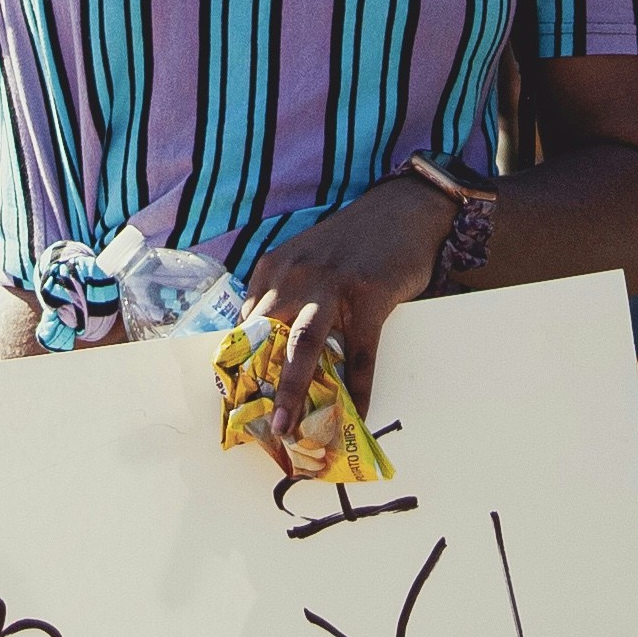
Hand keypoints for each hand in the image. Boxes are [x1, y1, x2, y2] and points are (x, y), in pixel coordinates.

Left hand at [243, 174, 445, 450]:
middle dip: (257, 385)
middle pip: (267, 337)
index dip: (239, 367)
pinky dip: (359, 388)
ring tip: (287, 427)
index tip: (234, 403)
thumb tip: (273, 355)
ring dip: (292, 389)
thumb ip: (286, 297)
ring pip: (304, 345)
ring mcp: (333, 285)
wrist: (403, 209)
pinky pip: (360, 353)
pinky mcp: (370, 296)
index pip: (245, 324)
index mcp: (274, 269)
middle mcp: (296, 275)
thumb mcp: (306, 261)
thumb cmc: (352, 243)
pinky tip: (360, 413)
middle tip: (252, 425)